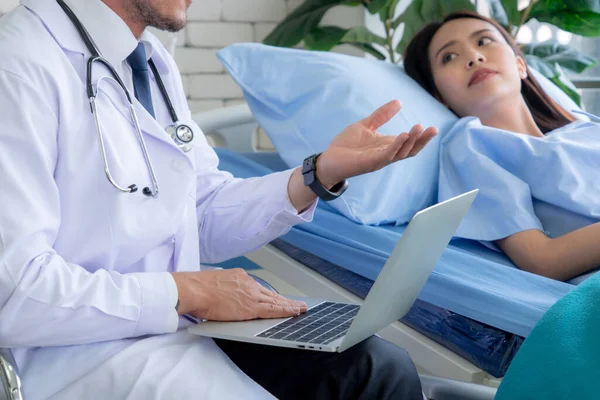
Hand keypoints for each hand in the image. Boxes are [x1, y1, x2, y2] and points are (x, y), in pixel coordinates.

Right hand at [171, 269, 307, 320]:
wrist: (195, 290)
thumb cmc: (198, 288)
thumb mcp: (215, 282)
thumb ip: (225, 287)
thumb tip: (225, 294)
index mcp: (240, 277)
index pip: (259, 288)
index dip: (271, 295)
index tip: (278, 298)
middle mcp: (249, 284)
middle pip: (271, 294)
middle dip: (285, 299)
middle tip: (297, 303)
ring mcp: (251, 295)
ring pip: (276, 301)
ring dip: (289, 305)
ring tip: (301, 308)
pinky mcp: (251, 307)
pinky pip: (273, 310)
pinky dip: (285, 311)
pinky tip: (294, 312)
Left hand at [316, 100, 437, 186]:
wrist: (328, 159)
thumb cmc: (346, 145)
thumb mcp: (366, 125)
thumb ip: (381, 115)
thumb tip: (399, 102)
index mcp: (387, 145)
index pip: (410, 143)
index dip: (421, 137)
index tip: (433, 128)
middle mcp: (387, 154)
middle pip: (411, 150)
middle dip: (422, 141)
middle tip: (433, 129)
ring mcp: (379, 159)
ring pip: (401, 153)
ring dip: (411, 141)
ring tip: (419, 128)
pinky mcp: (370, 162)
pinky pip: (387, 155)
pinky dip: (396, 146)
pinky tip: (402, 135)